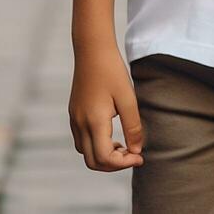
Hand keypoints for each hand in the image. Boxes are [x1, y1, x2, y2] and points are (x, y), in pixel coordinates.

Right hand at [69, 42, 144, 171]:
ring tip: (123, 144)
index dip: (123, 163)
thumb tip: (137, 150)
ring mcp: (74, 119)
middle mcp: (80, 124)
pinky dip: (95, 145)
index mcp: (94, 121)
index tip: (139, 156)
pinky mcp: (74, 113)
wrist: (92, 49)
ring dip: (103, 156)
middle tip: (132, 154)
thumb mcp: (128, 97)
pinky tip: (111, 134)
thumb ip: (133, 126)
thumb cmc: (112, 70)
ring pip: (85, 153)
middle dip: (113, 164)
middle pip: (92, 162)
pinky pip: (81, 140)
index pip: (104, 158)